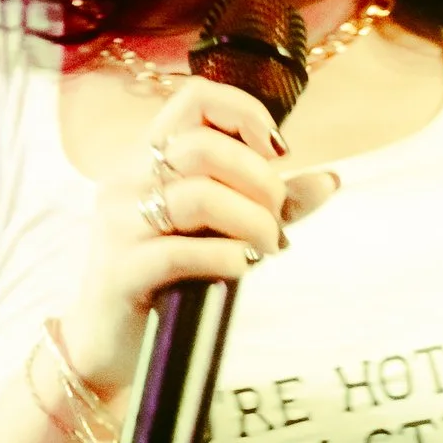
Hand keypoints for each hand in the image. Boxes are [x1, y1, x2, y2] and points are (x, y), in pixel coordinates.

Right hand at [57, 73, 293, 396]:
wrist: (111, 344)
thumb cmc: (171, 278)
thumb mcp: (223, 230)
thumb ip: (270, 203)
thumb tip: (331, 179)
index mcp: (147, 156)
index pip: (196, 98)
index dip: (246, 113)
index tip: (278, 152)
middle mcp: (126, 178)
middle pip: (205, 147)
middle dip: (261, 182)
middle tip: (275, 221)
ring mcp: (118, 222)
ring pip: (199, 195)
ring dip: (253, 223)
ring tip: (266, 248)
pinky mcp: (121, 269)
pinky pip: (185, 251)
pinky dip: (229, 258)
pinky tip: (239, 269)